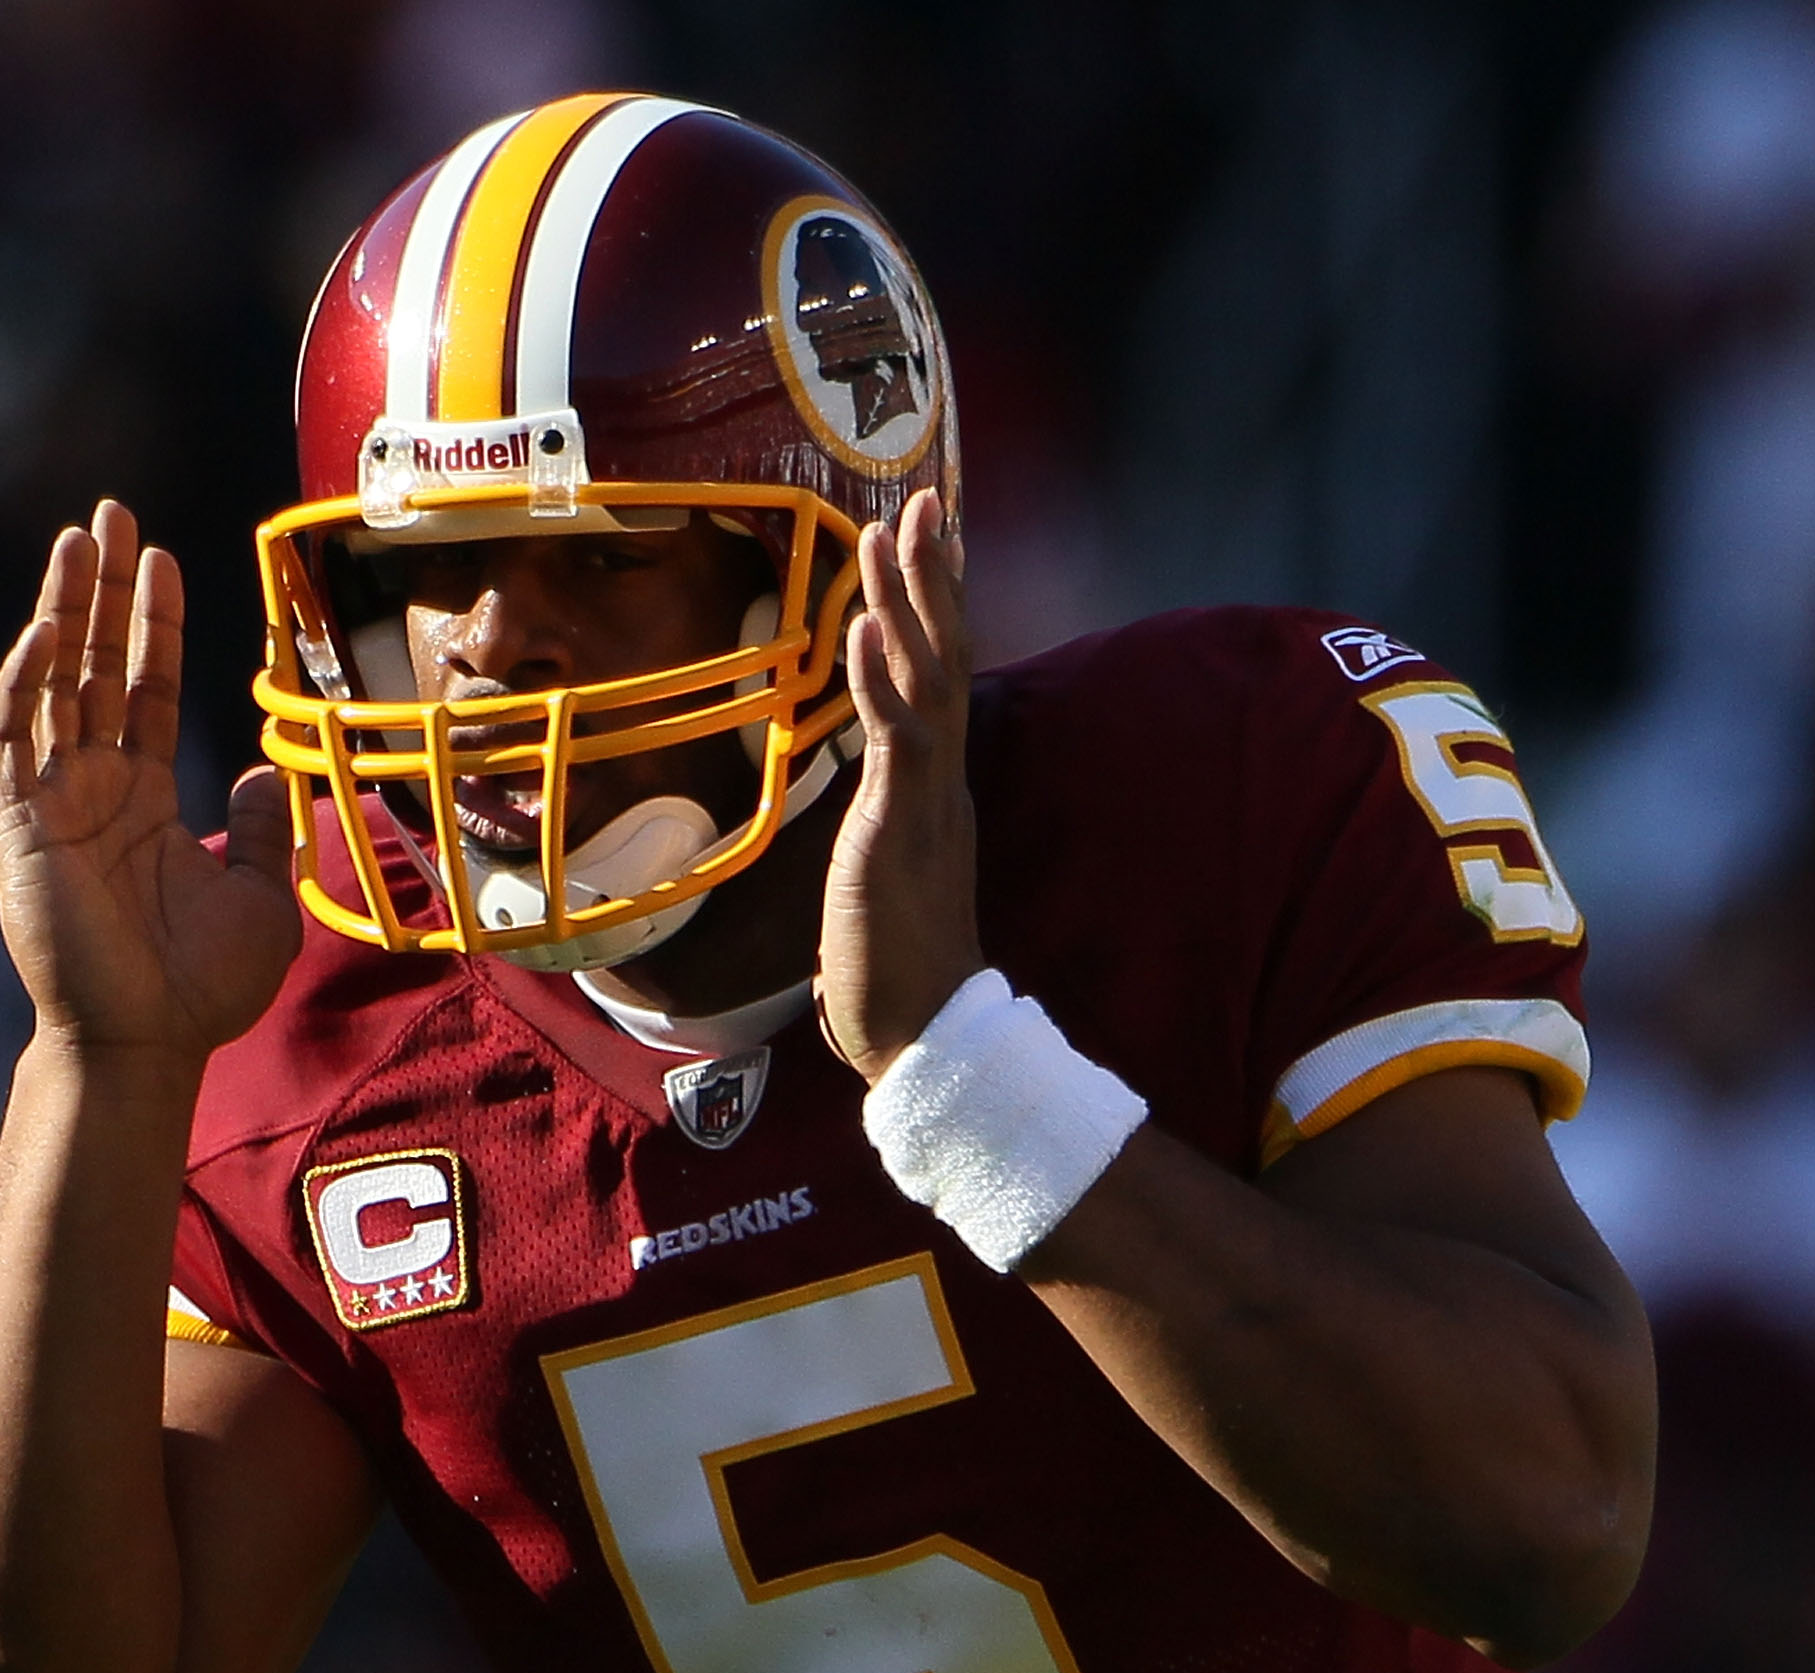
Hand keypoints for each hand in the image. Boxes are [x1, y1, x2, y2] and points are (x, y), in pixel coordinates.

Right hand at [0, 497, 300, 1067]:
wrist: (150, 1043)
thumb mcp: (265, 897)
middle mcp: (92, 789)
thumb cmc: (203, 987)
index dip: (154, 625)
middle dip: (101, 589)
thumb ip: (269, 831)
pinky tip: (43, 631)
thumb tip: (273, 771)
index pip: (146, 689)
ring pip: (50, 684)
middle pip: (94, 665)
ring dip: (60, 611)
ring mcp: (50, 804)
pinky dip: (21, 684)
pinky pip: (8, 741)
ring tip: (77, 539)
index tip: (162, 558)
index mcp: (144, 799)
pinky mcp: (17, 829)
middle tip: (110, 511)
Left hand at [815, 486, 984, 1080]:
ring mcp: (926, 800)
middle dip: (931, 575)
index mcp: (938, 786)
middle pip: (945, 656)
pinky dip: (883, 678)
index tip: (929, 535)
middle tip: (923, 497)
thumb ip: (885, 816)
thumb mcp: (885, 866)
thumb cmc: (898, 962)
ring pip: (925, 680)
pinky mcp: (901, 828)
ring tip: (890, 530)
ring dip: (906, 603)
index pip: (941, 675)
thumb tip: (871, 789)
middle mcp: (942, 780)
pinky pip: (897, 739)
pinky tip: (870, 625)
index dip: (935, 604)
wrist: (923, 1033)